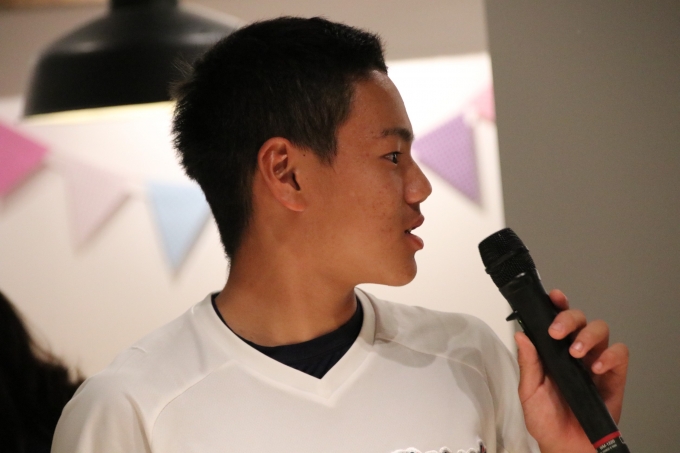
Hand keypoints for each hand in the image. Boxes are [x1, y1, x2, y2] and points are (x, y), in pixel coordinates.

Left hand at [515, 289, 628, 452]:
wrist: (565, 446)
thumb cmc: (546, 421)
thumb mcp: (529, 391)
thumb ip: (528, 363)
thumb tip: (522, 335)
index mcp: (553, 352)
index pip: (557, 321)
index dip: (556, 305)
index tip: (552, 297)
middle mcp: (575, 353)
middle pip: (580, 319)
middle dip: (569, 318)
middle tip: (557, 332)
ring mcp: (595, 363)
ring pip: (600, 330)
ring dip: (588, 335)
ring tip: (576, 353)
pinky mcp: (613, 377)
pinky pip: (619, 354)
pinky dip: (610, 355)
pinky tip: (596, 366)